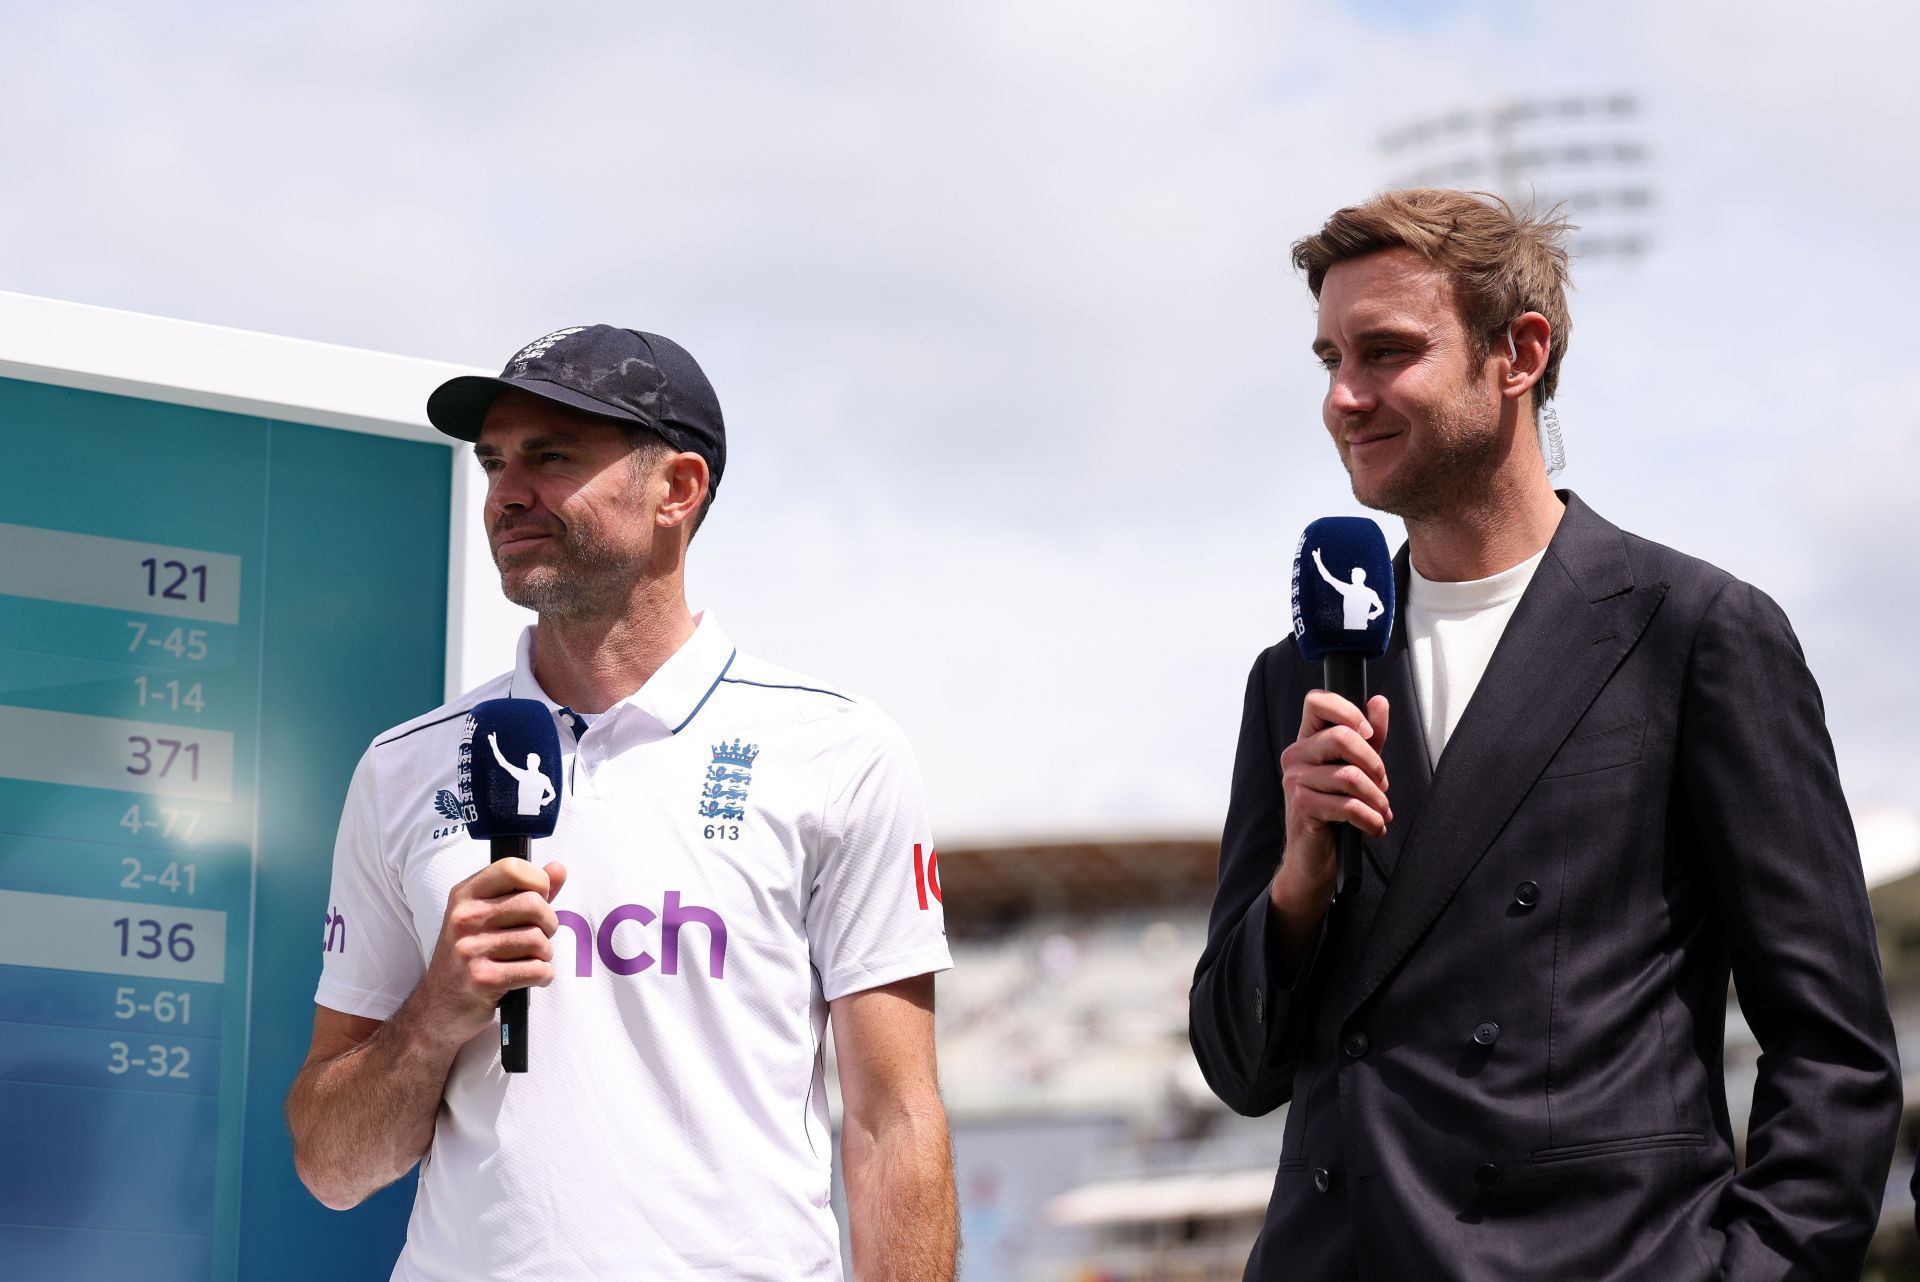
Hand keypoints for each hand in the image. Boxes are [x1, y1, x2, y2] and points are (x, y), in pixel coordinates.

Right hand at [412, 859, 567, 1052]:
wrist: (438, 1007)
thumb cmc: (470, 956)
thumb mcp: (488, 916)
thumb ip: (525, 891)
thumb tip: (558, 869)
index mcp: (465, 895)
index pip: (512, 868)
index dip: (538, 881)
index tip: (539, 898)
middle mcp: (464, 918)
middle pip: (533, 904)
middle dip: (548, 923)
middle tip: (539, 936)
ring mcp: (470, 949)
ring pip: (538, 939)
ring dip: (544, 953)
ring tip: (529, 959)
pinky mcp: (483, 979)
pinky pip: (537, 970)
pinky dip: (543, 975)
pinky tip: (530, 977)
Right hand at [1272, 691, 1390, 912]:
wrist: (1315, 857)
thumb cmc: (1336, 811)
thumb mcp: (1358, 769)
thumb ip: (1370, 736)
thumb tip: (1379, 701)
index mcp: (1308, 740)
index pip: (1317, 701)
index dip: (1348, 710)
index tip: (1369, 735)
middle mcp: (1296, 755)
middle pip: (1341, 736)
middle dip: (1374, 762)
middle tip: (1382, 784)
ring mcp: (1295, 781)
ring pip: (1349, 775)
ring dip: (1376, 798)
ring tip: (1381, 811)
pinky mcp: (1302, 806)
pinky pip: (1347, 805)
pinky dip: (1370, 819)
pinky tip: (1374, 826)